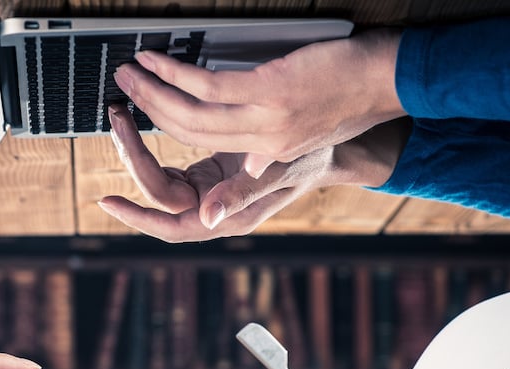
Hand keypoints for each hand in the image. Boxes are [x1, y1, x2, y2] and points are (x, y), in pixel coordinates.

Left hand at [99, 105, 410, 240]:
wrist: (328, 151)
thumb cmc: (309, 164)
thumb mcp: (276, 172)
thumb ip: (241, 195)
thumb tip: (206, 218)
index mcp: (226, 215)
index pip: (172, 223)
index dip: (138, 217)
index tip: (108, 201)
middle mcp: (211, 206)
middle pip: (158, 191)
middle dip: (134, 157)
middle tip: (119, 120)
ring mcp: (206, 189)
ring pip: (159, 177)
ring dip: (137, 148)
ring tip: (123, 116)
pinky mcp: (206, 172)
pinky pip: (169, 163)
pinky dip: (152, 143)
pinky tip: (139, 120)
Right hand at [112, 29, 404, 175]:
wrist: (387, 82)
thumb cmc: (351, 98)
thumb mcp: (310, 137)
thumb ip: (270, 151)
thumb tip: (244, 165)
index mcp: (264, 155)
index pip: (203, 149)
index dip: (166, 133)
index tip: (140, 122)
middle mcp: (259, 144)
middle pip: (187, 133)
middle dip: (148, 109)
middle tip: (122, 87)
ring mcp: (263, 119)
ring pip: (190, 113)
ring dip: (153, 91)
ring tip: (129, 73)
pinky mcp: (268, 92)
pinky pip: (208, 86)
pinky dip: (176, 73)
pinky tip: (158, 61)